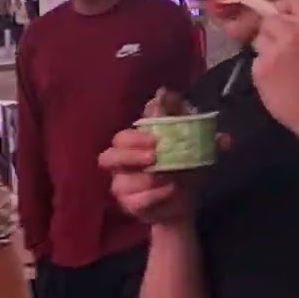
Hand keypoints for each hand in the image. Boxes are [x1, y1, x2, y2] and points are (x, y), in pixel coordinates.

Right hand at [98, 89, 210, 225]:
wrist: (188, 200)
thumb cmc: (183, 165)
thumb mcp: (189, 138)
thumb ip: (180, 115)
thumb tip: (164, 92)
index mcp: (133, 146)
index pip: (121, 138)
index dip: (134, 137)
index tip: (155, 138)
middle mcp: (121, 165)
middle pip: (108, 157)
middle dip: (131, 155)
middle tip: (154, 156)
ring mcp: (123, 186)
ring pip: (120, 182)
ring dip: (147, 179)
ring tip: (170, 177)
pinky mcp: (130, 206)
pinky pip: (135, 202)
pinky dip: (154, 196)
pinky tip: (171, 190)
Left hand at [251, 0, 298, 146]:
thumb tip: (289, 17)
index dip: (286, 5)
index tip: (287, 17)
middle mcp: (292, 34)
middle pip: (270, 18)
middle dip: (273, 31)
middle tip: (283, 49)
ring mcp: (273, 52)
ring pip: (259, 38)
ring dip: (266, 49)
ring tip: (281, 68)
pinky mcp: (260, 70)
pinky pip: (255, 60)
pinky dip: (262, 69)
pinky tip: (276, 82)